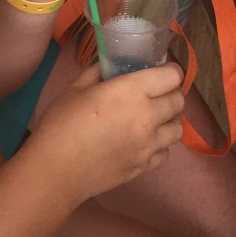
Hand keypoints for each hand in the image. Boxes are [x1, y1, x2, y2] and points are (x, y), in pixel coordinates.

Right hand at [29, 63, 184, 204]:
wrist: (56, 170)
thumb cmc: (61, 123)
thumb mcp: (77, 88)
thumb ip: (99, 72)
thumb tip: (112, 66)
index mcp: (131, 92)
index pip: (172, 76)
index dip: (170, 69)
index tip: (161, 67)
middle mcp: (147, 117)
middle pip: (179, 100)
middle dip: (171, 91)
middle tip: (155, 90)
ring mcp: (149, 145)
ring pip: (178, 128)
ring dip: (169, 118)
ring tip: (153, 116)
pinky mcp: (145, 167)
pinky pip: (166, 151)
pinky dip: (160, 143)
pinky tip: (144, 140)